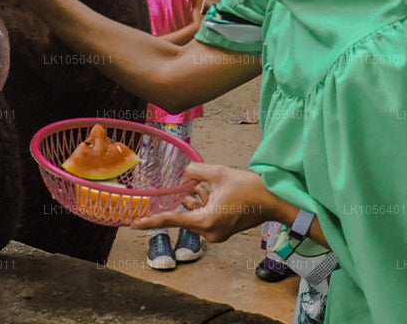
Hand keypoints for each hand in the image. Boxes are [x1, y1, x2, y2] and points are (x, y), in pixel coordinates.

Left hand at [131, 163, 290, 242]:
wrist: (273, 202)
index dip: (151, 221)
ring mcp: (216, 234)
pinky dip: (204, 206)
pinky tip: (213, 194)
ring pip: (194, 216)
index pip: (172, 220)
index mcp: (206, 221)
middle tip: (198, 188)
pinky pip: (203, 218)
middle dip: (187, 200)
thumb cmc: (249, 188)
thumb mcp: (219, 173)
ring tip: (211, 189)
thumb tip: (184, 174)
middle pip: (185, 215)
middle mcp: (209, 232)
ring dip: (197, 202)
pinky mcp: (221, 231)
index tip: (133, 224)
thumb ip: (196, 172)